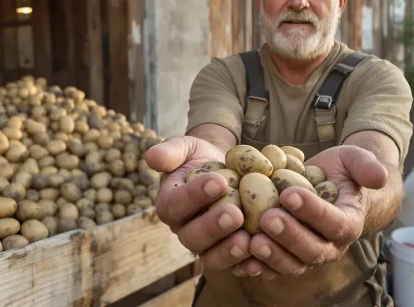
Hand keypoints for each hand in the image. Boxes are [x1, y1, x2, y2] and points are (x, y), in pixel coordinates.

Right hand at [145, 137, 250, 271]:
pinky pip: (233, 264)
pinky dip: (247, 264)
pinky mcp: (226, 253)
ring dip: (228, 252)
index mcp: (169, 204)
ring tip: (248, 241)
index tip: (219, 182)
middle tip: (236, 214)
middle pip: (192, 237)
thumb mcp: (186, 148)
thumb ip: (171, 151)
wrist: (223, 169)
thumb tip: (152, 157)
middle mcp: (184, 229)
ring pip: (211, 256)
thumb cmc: (200, 157)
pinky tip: (261, 257)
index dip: (195, 196)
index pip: (175, 204)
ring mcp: (205, 245)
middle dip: (213, 228)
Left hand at [231, 145, 387, 279]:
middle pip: (312, 250)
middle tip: (266, 217)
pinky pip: (272, 268)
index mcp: (348, 223)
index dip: (313, 211)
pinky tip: (239, 257)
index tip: (289, 194)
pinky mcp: (286, 257)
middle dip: (289, 236)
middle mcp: (330, 246)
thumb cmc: (342, 172)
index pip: (334, 223)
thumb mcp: (354, 160)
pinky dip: (257, 266)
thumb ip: (365, 165)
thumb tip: (378, 177)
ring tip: (252, 241)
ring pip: (292, 264)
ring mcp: (307, 255)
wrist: (328, 187)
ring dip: (272, 255)